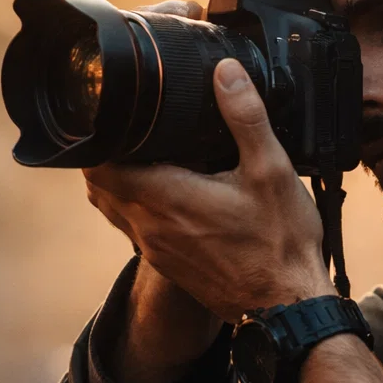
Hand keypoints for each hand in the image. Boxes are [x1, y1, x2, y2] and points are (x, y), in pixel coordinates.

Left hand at [84, 59, 333, 323]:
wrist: (286, 308)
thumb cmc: (280, 244)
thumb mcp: (271, 171)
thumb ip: (245, 118)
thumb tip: (225, 73)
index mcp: (165, 198)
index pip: (98, 165)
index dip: (96, 137)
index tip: (111, 113)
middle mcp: (149, 226)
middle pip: (99, 185)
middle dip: (106, 154)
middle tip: (129, 126)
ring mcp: (155, 250)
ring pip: (114, 208)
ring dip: (120, 181)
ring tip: (145, 154)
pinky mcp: (168, 265)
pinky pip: (135, 228)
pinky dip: (139, 205)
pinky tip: (171, 192)